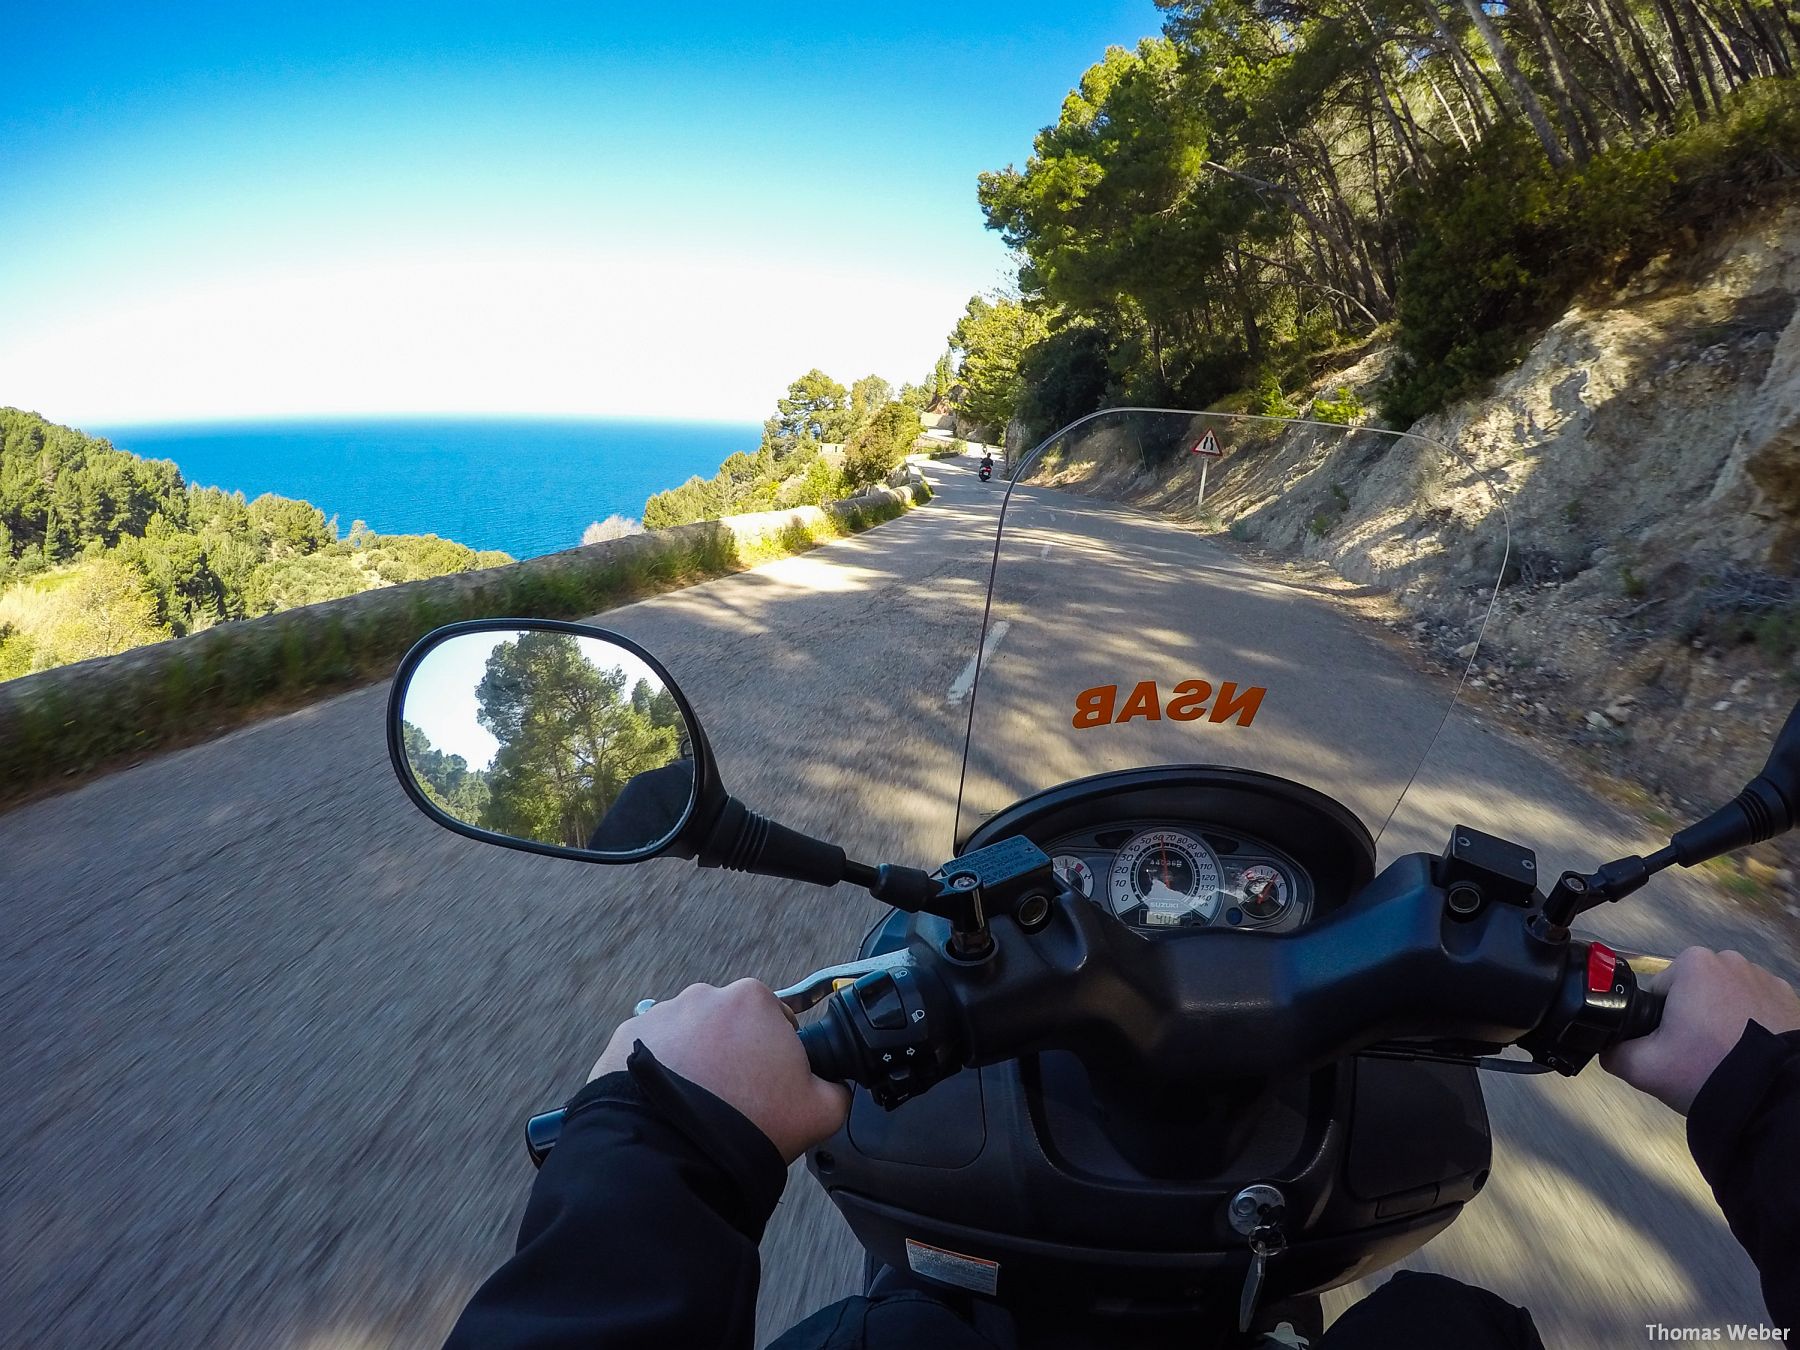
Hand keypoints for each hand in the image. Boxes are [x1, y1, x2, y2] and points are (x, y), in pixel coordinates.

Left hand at [589, 979, 849, 1162]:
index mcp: (753, 1000)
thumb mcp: (821, 1111)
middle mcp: (703, 996)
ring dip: (693, 1063)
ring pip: (687, 1038)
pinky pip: (648, 1054)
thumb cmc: (748, 1124)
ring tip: (695, 1107)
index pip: (776, 1020)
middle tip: (733, 1100)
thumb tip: (834, 1085)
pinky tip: (666, 1107)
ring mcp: (659, 1015)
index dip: (776, 1055)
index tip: (770, 1086)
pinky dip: (658, 1074)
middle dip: (732, 1055)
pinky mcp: (624, 1040)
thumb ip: (837, 1089)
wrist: (673, 1152)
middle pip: (728, 1025)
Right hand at [1602, 947, 1799, 1113]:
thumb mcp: (1643, 1067)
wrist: (1774, 1097)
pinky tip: (1750, 1053)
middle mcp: (1730, 960)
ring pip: (1726, 1000)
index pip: (1659, 992)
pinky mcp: (1792, 1000)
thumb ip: (1613, 1052)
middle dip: (1692, 1019)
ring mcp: (1766, 978)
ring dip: (1723, 1020)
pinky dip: (1752, 1026)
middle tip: (1698, 1055)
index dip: (1659, 1024)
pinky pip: (1757, 1009)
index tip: (1673, 1048)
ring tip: (1727, 1056)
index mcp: (1692, 964)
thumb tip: (1608, 1048)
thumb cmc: (1707, 1069)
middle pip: (1693, 993)